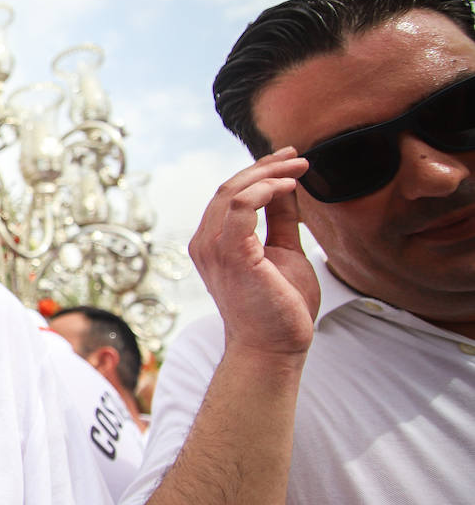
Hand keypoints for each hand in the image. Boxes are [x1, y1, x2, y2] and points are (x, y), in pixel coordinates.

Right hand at [189, 148, 319, 357]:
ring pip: (233, 191)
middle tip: (297, 156)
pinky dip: (265, 190)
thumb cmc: (279, 308)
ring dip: (268, 173)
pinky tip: (289, 186)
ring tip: (299, 166)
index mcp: (213, 242)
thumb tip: (287, 188)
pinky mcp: (231, 254)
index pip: (229, 195)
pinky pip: (242, 207)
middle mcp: (205, 242)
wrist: (274, 348)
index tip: (290, 161)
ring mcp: (213, 248)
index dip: (259, 173)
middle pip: (229, 187)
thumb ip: (281, 221)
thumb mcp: (284, 252)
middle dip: (265, 166)